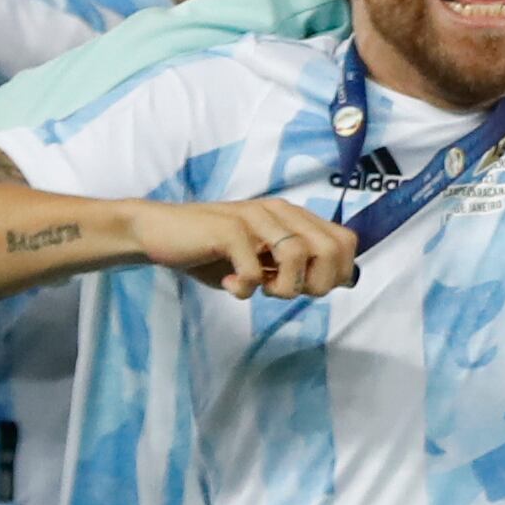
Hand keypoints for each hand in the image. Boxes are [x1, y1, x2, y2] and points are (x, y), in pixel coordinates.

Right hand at [130, 195, 358, 299]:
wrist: (159, 233)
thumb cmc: (213, 252)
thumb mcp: (261, 261)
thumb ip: (295, 268)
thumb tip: (343, 281)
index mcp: (293, 217)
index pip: (345, 241)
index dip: (337, 273)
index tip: (308, 289)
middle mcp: (280, 212)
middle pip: (331, 249)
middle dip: (315, 284)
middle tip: (283, 293)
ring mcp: (255, 218)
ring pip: (298, 255)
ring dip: (282, 287)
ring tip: (258, 289)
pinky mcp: (228, 230)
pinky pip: (253, 269)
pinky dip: (245, 288)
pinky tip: (231, 285)